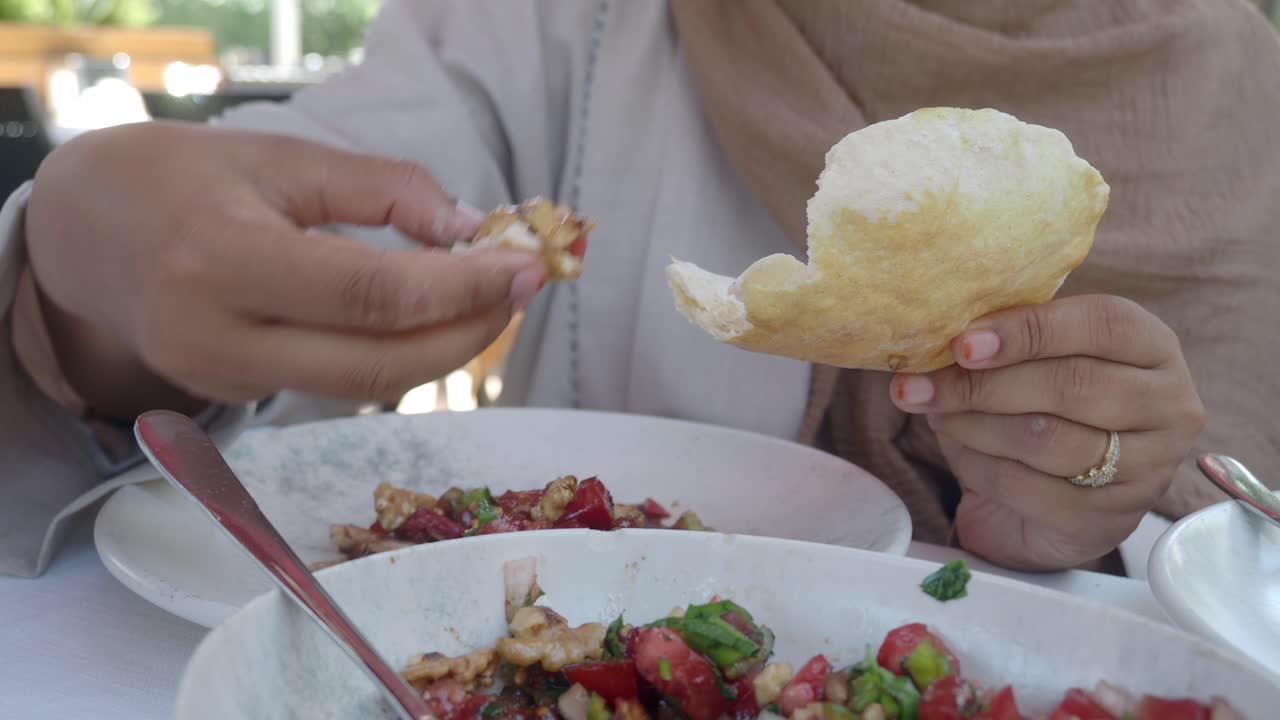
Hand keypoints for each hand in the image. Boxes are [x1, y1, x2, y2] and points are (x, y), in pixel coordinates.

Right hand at [25, 121, 543, 418]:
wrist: (86, 232)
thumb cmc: (188, 178)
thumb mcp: (284, 158)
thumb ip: (382, 191)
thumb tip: (469, 233)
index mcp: (223, 257)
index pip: (372, 296)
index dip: (461, 290)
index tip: (526, 268)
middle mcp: (216, 335)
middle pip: (376, 366)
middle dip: (465, 334)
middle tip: (519, 292)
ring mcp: (217, 378)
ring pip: (361, 389)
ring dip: (438, 353)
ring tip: (485, 303)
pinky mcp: (230, 396)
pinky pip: (332, 387)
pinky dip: (392, 358)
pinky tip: (424, 323)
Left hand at [889, 295, 1205, 570]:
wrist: (1051, 500)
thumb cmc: (1044, 407)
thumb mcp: (1036, 361)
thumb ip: (1005, 342)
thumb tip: (935, 337)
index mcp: (1153, 346)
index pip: (1102, 324)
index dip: (1028, 330)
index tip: (962, 343)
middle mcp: (1169, 405)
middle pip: (1071, 385)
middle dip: (983, 385)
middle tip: (923, 386)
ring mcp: (1148, 467)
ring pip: (1048, 439)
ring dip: (974, 425)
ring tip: (937, 414)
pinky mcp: (1110, 518)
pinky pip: (1029, 488)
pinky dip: (979, 467)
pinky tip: (958, 451)